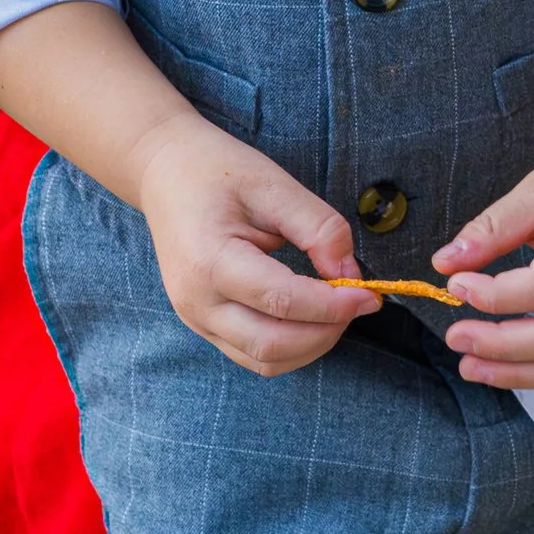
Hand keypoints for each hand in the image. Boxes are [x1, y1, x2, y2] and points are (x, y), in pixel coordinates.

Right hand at [133, 117, 381, 377]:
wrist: (164, 173)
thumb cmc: (216, 172)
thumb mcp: (273, 185)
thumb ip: (318, 228)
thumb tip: (350, 274)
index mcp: (210, 262)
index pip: (282, 301)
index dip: (333, 305)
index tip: (370, 295)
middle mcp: (197, 302)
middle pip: (272, 346)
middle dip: (326, 332)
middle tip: (358, 302)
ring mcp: (196, 319)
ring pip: (264, 362)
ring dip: (311, 345)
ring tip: (336, 309)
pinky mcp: (203, 325)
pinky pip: (252, 356)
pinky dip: (291, 347)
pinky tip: (311, 317)